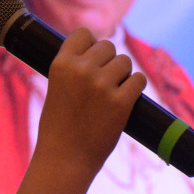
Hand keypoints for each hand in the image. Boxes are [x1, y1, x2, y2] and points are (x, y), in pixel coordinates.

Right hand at [37, 27, 146, 173]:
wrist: (64, 160)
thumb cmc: (57, 127)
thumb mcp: (55, 89)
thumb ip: (72, 69)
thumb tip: (96, 53)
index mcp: (61, 64)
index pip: (83, 34)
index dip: (90, 44)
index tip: (92, 56)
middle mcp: (82, 70)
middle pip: (108, 46)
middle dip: (108, 61)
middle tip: (103, 81)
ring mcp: (102, 85)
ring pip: (125, 62)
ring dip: (123, 74)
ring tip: (113, 92)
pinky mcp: (121, 102)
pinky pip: (138, 80)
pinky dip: (135, 87)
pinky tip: (126, 97)